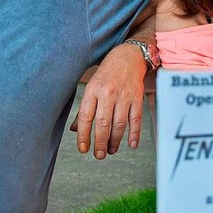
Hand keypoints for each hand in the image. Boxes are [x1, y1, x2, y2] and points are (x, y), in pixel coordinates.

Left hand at [70, 43, 147, 159]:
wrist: (128, 56)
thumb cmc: (107, 73)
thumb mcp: (91, 86)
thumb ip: (85, 108)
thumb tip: (75, 129)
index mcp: (93, 90)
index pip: (85, 117)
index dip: (83, 135)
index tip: (83, 148)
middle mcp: (108, 93)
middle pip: (103, 123)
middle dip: (100, 143)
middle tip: (98, 155)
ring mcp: (124, 96)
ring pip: (119, 124)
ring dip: (115, 141)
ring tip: (111, 150)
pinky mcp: (137, 98)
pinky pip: (135, 120)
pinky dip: (134, 134)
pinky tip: (130, 144)